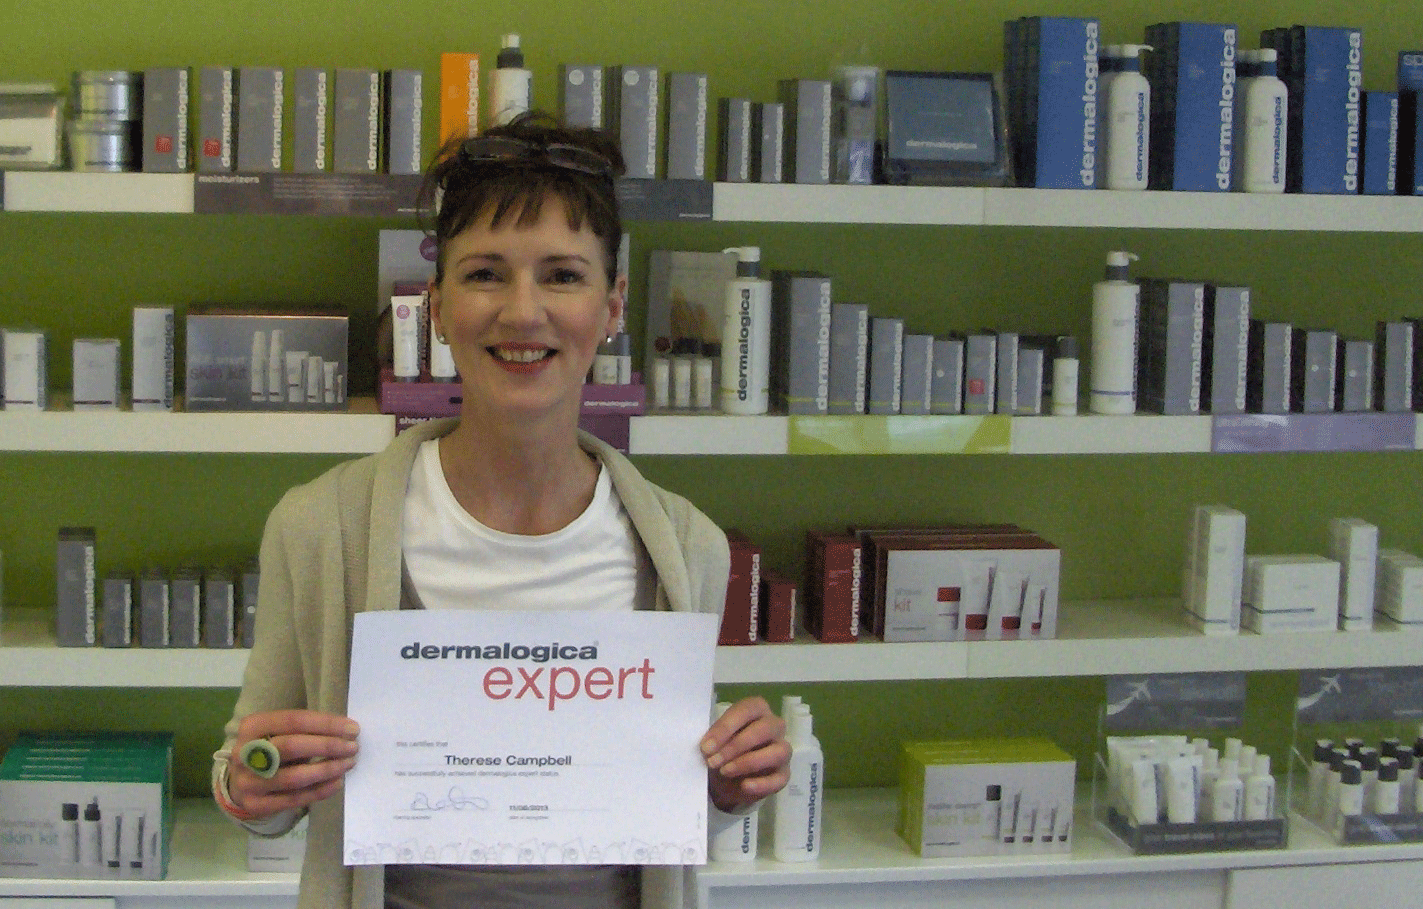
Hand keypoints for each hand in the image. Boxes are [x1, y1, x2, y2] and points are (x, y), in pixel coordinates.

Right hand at [227, 709, 359, 819]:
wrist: (241, 781)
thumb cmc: (269, 749)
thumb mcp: (278, 732)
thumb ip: (304, 730)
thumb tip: (346, 731)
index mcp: (252, 726)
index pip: (293, 720)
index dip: (325, 723)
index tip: (352, 728)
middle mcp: (244, 754)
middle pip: (292, 747)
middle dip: (328, 746)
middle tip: (353, 747)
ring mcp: (248, 781)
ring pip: (294, 777)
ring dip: (327, 769)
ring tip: (348, 763)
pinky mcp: (256, 804)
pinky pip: (294, 799)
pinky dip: (320, 791)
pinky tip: (337, 782)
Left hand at [700, 696, 791, 813]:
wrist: (724, 780)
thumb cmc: (720, 750)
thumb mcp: (712, 743)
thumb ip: (712, 741)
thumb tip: (707, 748)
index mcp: (756, 710)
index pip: (747, 709)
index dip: (726, 727)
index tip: (706, 746)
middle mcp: (774, 726)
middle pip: (765, 728)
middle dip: (736, 745)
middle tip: (713, 761)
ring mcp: (782, 750)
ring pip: (778, 751)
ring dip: (749, 762)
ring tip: (725, 771)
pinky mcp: (784, 774)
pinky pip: (780, 778)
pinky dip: (762, 783)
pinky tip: (744, 786)